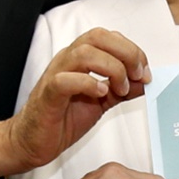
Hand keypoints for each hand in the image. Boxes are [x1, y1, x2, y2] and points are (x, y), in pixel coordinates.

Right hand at [0, 30, 150, 175]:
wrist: (32, 141)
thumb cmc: (62, 118)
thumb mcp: (101, 102)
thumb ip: (123, 90)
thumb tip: (146, 82)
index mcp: (80, 58)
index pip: (108, 37)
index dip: (132, 49)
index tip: (145, 72)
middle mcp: (67, 61)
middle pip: (98, 37)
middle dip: (126, 53)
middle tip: (138, 75)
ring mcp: (56, 75)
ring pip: (84, 53)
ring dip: (111, 68)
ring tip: (121, 88)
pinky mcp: (48, 95)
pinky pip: (65, 80)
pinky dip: (87, 83)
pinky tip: (100, 94)